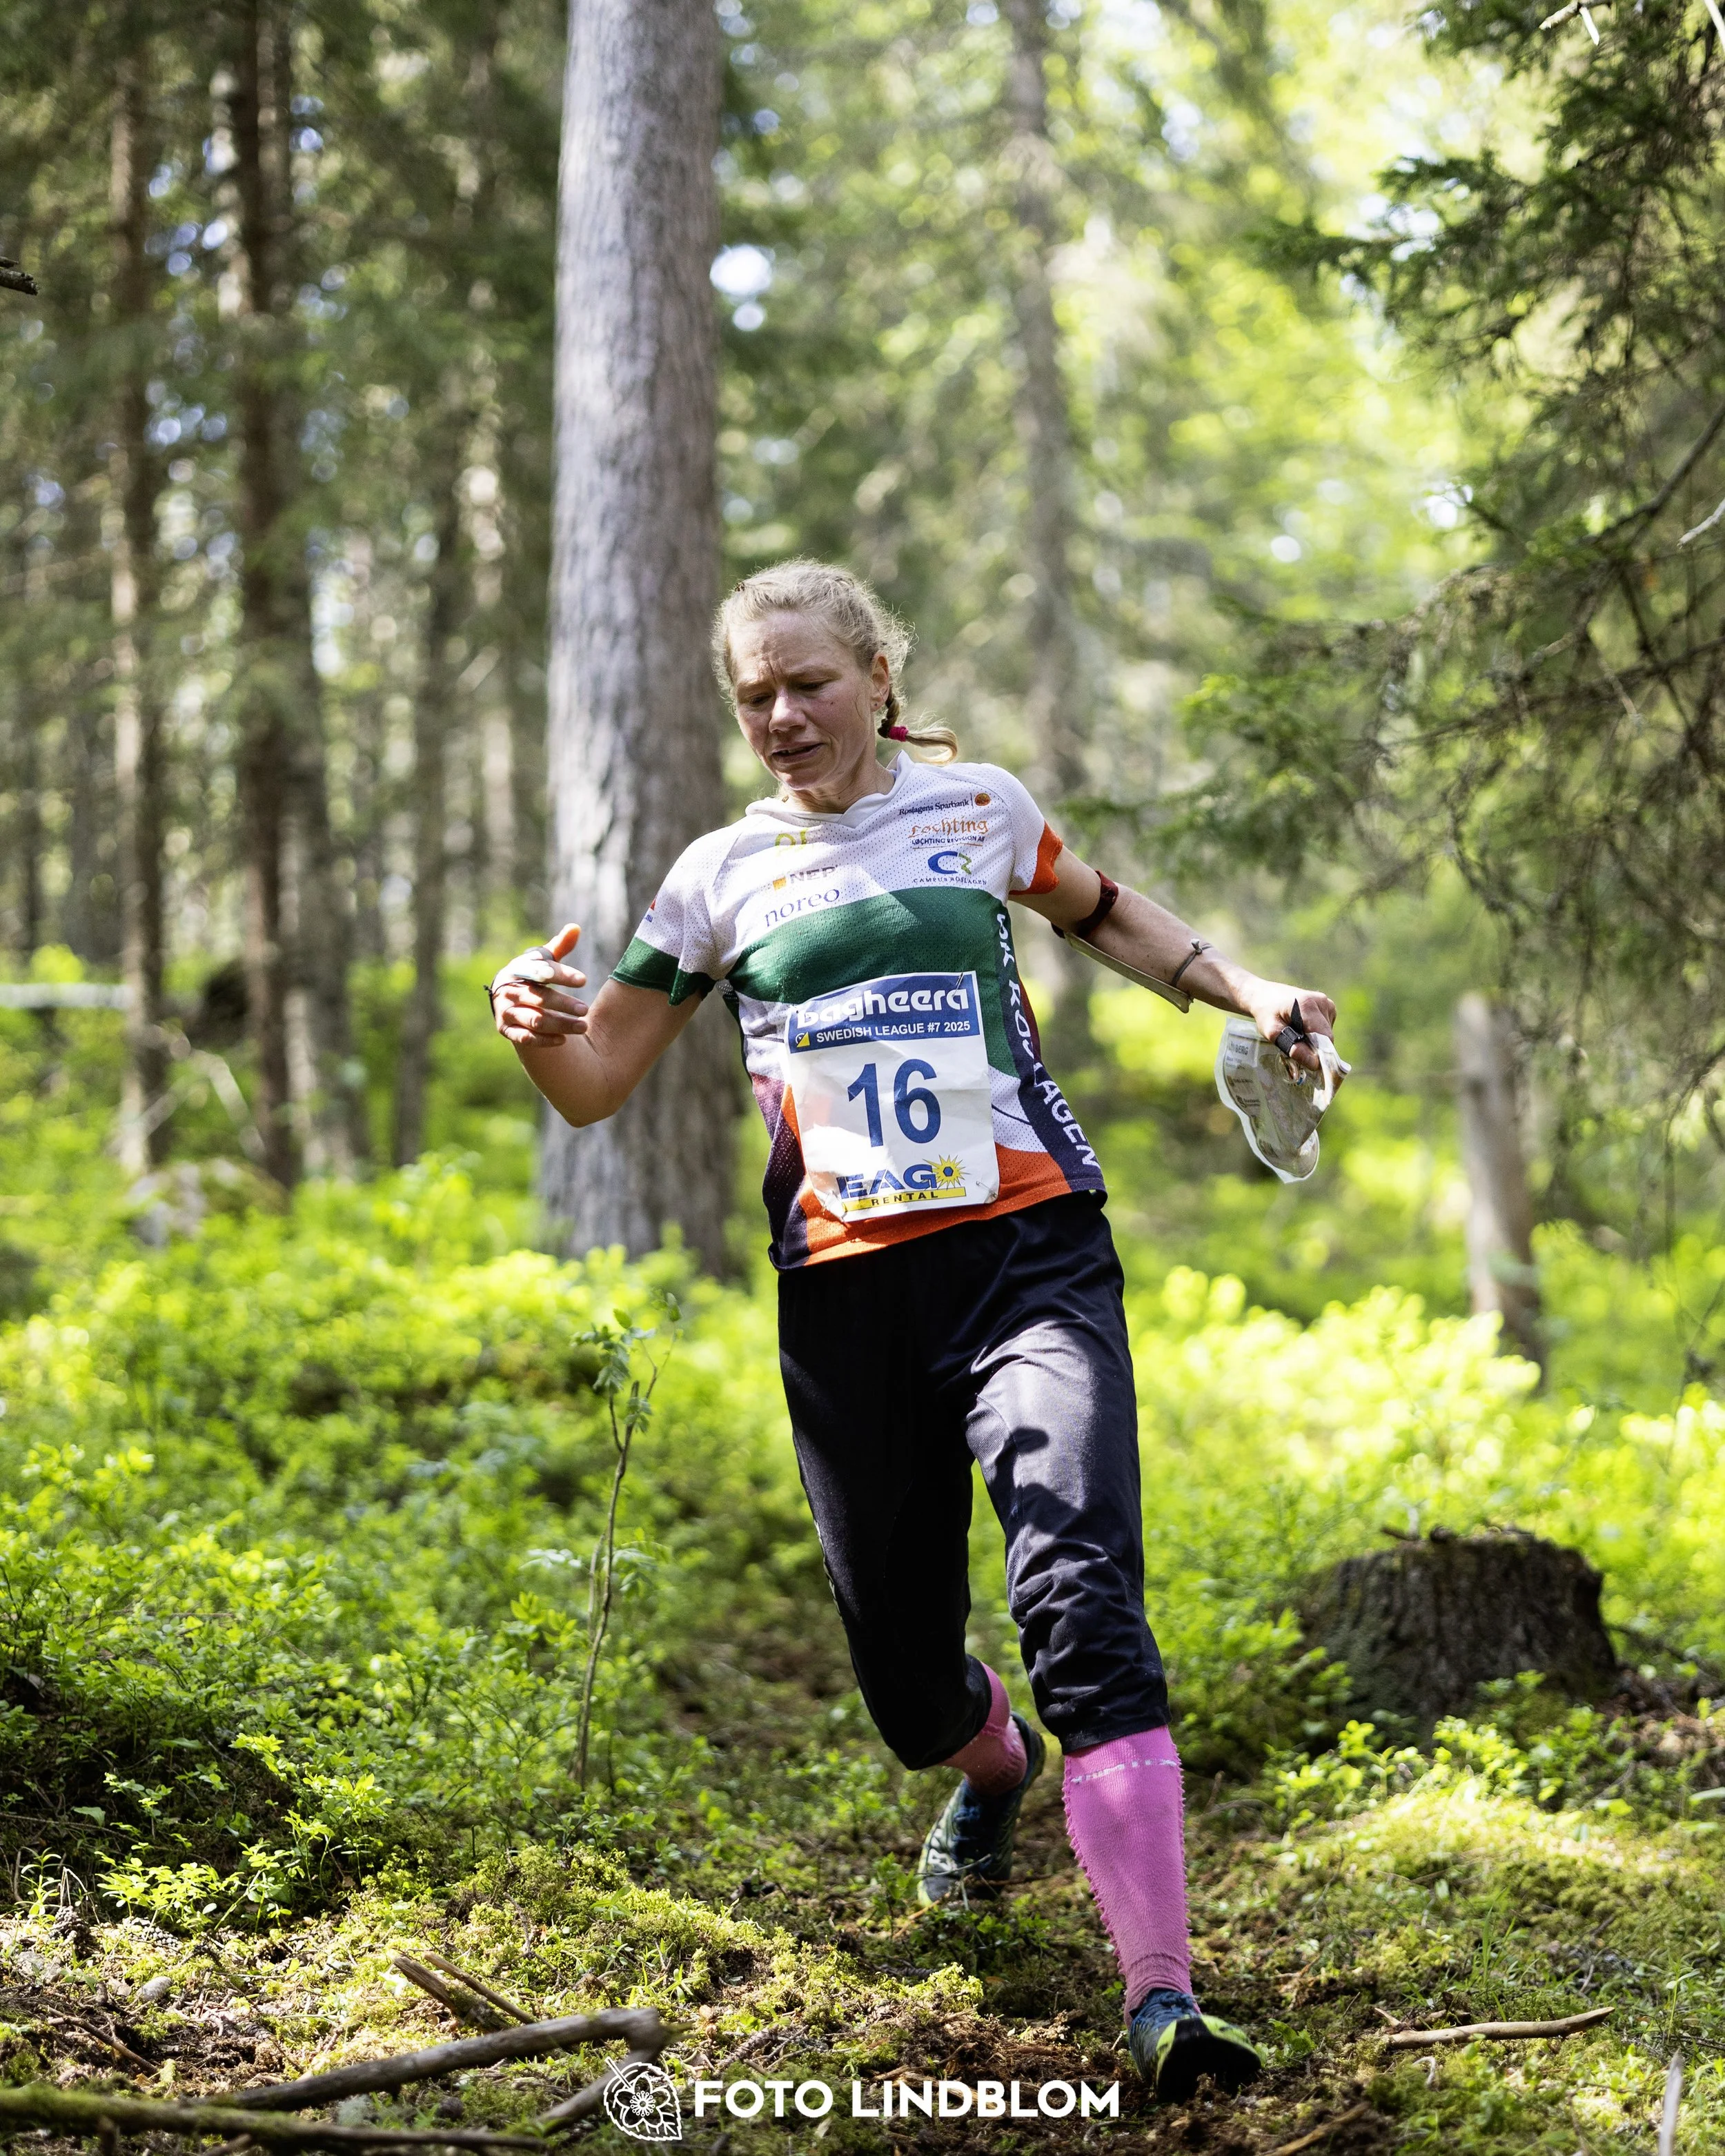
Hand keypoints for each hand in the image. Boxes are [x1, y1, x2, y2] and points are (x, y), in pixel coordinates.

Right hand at [489, 923, 588, 1047]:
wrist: (506, 999)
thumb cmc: (532, 977)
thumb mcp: (543, 961)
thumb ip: (560, 946)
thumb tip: (576, 927)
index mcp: (518, 970)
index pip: (541, 971)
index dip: (562, 975)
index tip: (583, 981)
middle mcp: (509, 990)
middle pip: (539, 998)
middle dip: (564, 1004)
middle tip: (586, 1010)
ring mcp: (505, 1011)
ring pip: (535, 1020)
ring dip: (560, 1023)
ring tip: (583, 1026)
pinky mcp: (505, 1029)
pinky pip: (525, 1037)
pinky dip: (544, 1039)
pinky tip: (564, 1039)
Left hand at [1242, 981, 1343, 1086]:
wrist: (1265, 995)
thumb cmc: (1266, 1013)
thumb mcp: (1272, 1032)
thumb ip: (1293, 1047)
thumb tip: (1314, 1063)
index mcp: (1308, 1005)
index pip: (1324, 1039)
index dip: (1319, 1055)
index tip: (1308, 1065)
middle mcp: (1322, 1002)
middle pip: (1327, 1037)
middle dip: (1315, 1048)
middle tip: (1296, 1048)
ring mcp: (1327, 1003)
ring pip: (1327, 1034)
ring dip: (1314, 1040)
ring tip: (1296, 1033)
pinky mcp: (1328, 1006)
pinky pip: (1326, 1028)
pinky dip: (1316, 1033)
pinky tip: (1301, 1027)